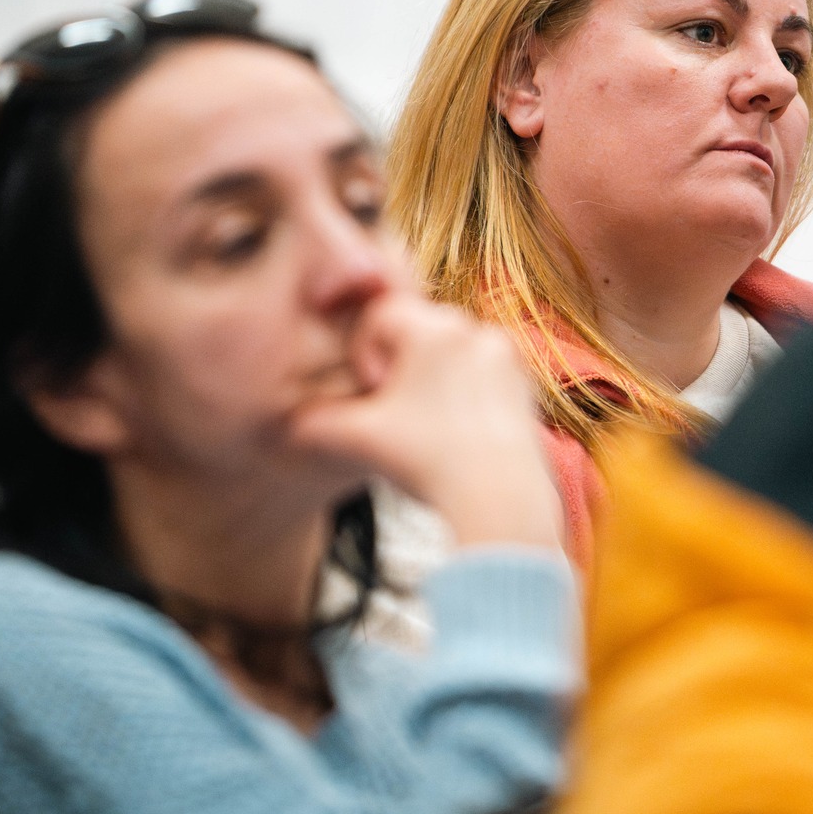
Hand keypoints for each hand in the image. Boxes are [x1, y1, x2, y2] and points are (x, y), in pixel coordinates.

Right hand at [288, 287, 562, 550]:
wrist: (497, 499)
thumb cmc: (425, 463)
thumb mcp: (357, 439)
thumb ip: (313, 421)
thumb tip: (286, 422)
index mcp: (434, 330)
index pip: (381, 314)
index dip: (365, 354)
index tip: (374, 394)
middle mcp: (475, 330)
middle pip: (418, 330)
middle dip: (399, 365)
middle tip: (398, 413)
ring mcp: (506, 356)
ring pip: (450, 351)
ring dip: (430, 377)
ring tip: (428, 425)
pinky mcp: (525, 381)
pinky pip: (482, 371)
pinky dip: (464, 391)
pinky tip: (458, 432)